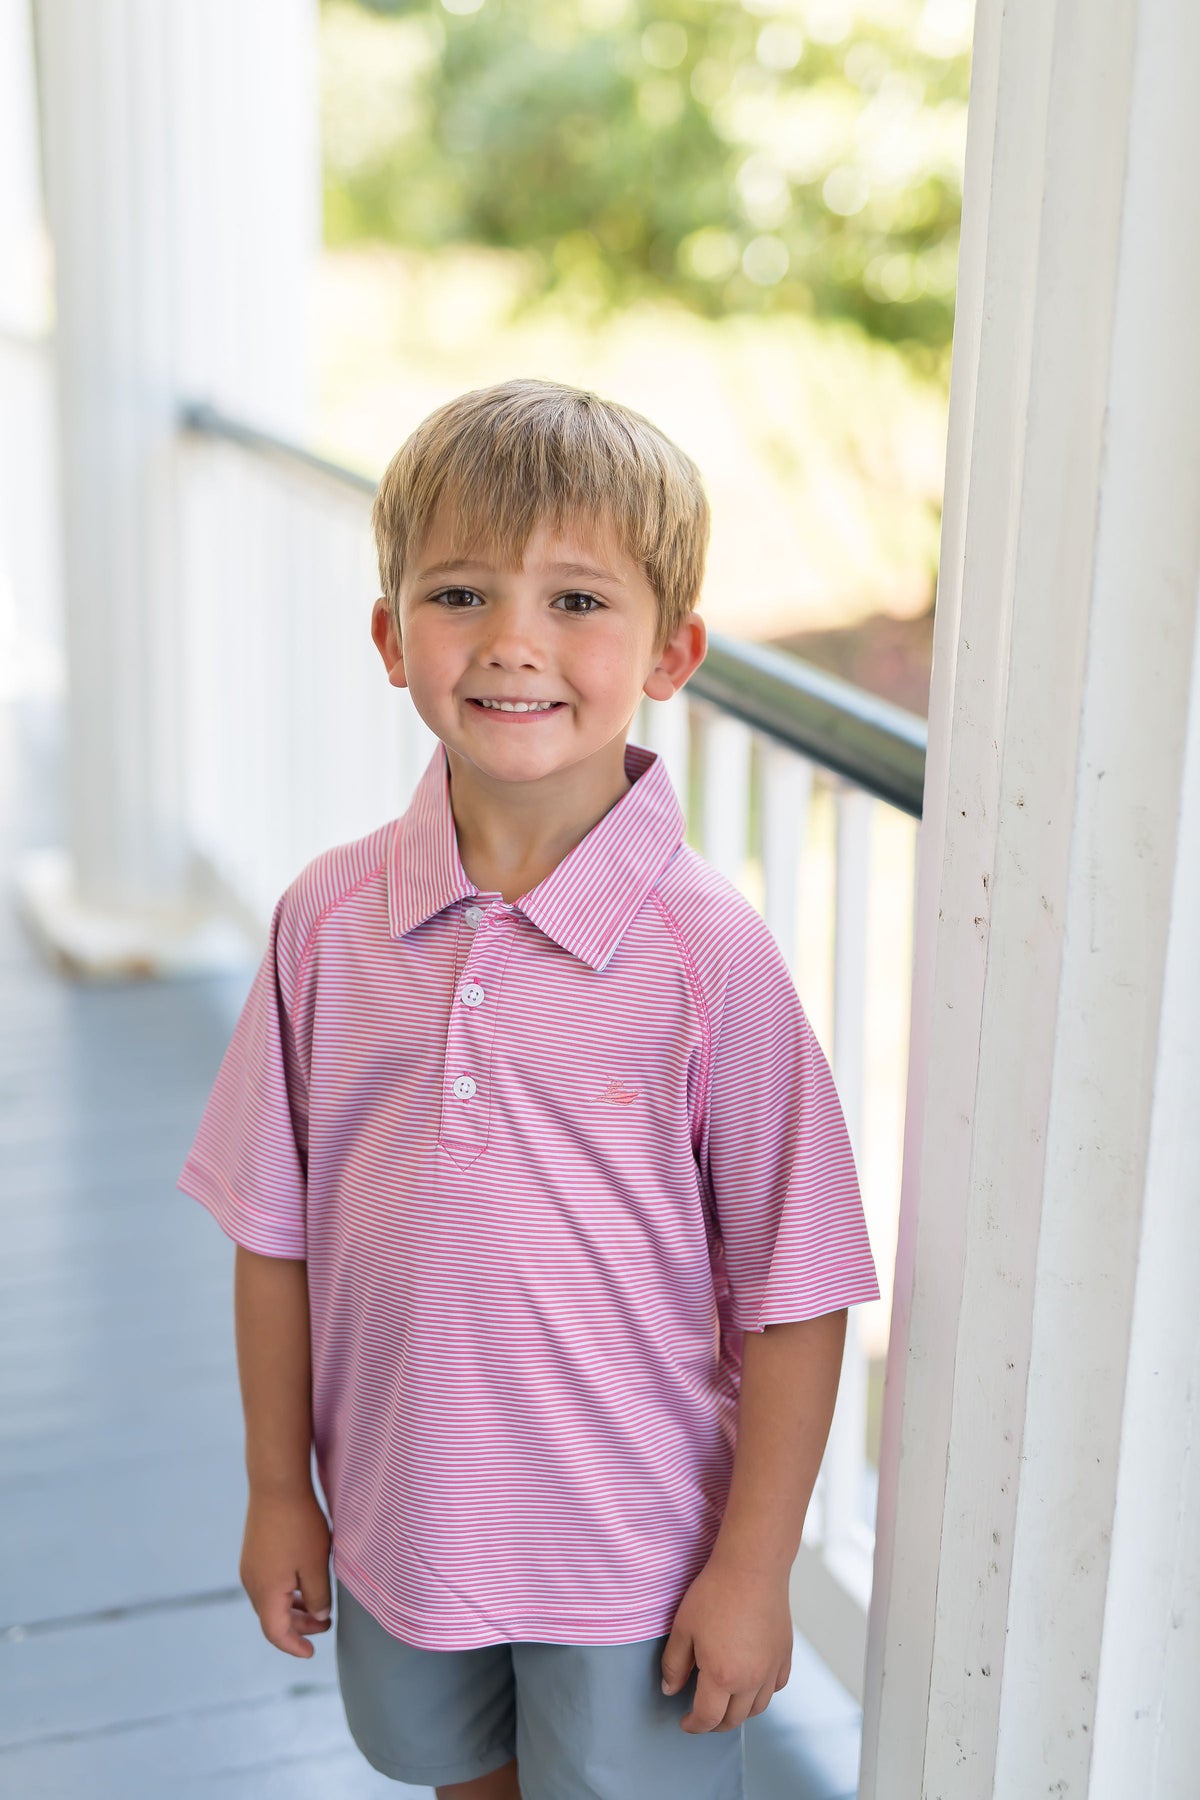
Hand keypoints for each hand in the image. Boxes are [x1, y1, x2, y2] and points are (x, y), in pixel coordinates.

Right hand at [239, 1487, 331, 1658]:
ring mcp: (250, 1566)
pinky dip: (285, 1592)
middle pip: (272, 1618)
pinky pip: (267, 1583)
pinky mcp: (253, 1552)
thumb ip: (318, 1596)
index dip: (294, 1646)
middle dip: (298, 1627)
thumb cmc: (299, 1525)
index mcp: (265, 1593)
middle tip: (325, 1624)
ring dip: (292, 1608)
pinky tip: (302, 1582)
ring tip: (316, 1605)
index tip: (311, 1652)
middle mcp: (251, 1583)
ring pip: (269, 1600)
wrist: (276, 1485)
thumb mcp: (316, 1564)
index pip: (276, 1633)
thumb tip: (317, 1615)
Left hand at [660, 1555, 792, 1732]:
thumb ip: (674, 1664)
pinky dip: (762, 1693)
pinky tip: (751, 1682)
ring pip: (758, 1708)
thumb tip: (670, 1690)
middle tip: (702, 1715)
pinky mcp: (785, 1655)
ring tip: (725, 1702)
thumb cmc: (715, 1593)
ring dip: (739, 1712)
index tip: (685, 1722)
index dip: (693, 1725)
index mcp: (722, 1676)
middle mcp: (751, 1680)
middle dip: (714, 1723)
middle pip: (734, 1719)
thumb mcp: (683, 1628)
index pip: (707, 1718)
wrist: (752, 1567)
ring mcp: (771, 1669)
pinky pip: (775, 1687)